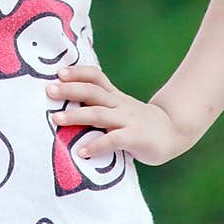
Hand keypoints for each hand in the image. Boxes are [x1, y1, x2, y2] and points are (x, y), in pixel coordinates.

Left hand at [45, 64, 189, 166]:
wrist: (175, 131)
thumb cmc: (139, 124)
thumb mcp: (121, 110)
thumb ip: (100, 108)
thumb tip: (66, 110)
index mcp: (115, 97)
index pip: (96, 78)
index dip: (78, 72)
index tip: (59, 72)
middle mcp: (119, 105)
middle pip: (92, 92)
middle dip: (69, 90)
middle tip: (49, 90)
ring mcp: (128, 120)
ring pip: (99, 114)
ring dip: (76, 116)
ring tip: (56, 118)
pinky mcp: (135, 138)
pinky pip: (113, 140)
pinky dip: (97, 145)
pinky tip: (82, 152)